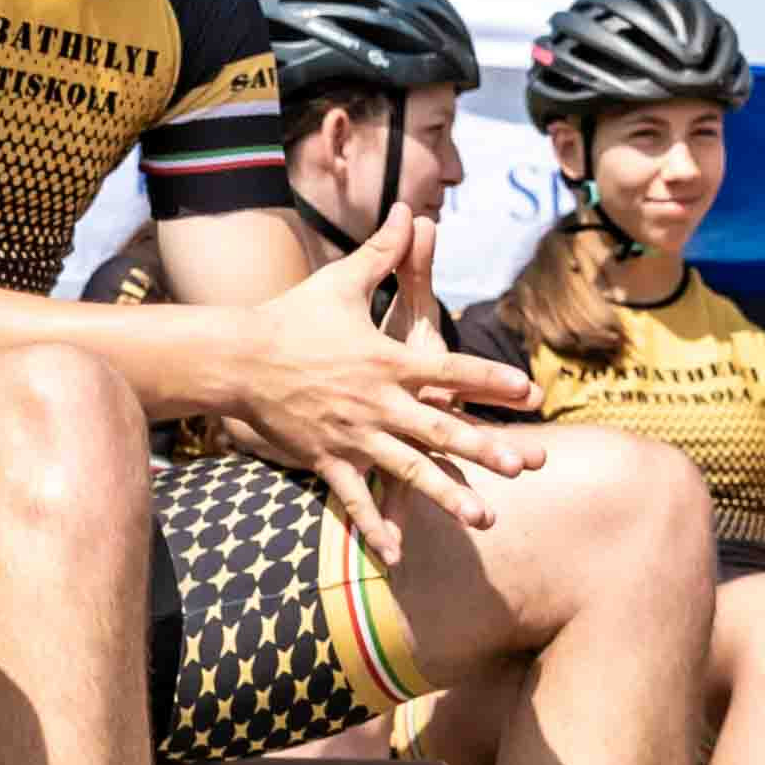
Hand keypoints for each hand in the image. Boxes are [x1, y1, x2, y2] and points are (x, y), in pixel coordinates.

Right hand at [224, 216, 542, 536]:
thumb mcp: (341, 281)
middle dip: (485, 447)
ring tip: (482, 516)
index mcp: (387, 359)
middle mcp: (377, 401)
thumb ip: (384, 253)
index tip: (527, 390)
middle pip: (440, 427)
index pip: (450, 371)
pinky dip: (374, 525)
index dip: (490, 380)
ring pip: (408, 469)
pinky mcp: (326, 459)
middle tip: (525, 465)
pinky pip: (354, 497)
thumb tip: (410, 211)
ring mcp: (352, 435)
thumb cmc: (292, 316)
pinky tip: (395, 553)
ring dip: (446, 494)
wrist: (236, 358)